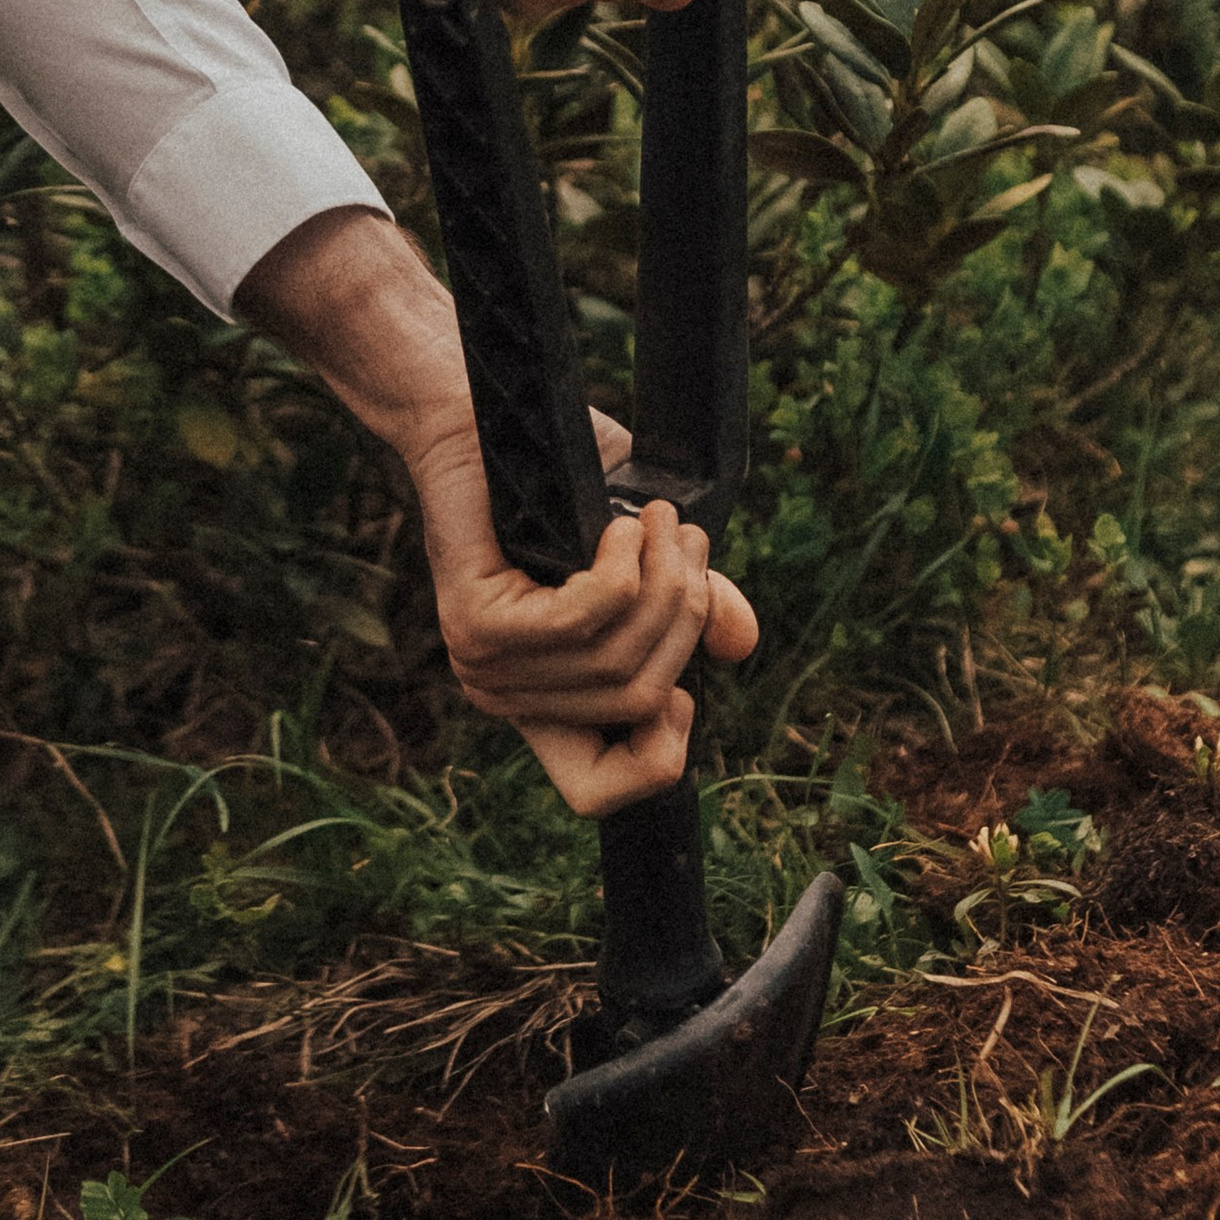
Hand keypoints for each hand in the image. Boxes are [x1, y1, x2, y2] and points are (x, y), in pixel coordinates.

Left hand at [406, 406, 759, 814]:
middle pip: (642, 700)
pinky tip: (621, 524)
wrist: (485, 425)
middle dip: (687, 616)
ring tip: (663, 519)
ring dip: (665, 579)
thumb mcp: (643, 558)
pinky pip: (585, 617)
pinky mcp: (477, 624)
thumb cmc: (564, 489)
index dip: (658, 761)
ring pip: (620, 658)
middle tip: (687, 541)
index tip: (682, 692)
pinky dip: (624, 568)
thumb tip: (742, 644)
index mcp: (545, 704)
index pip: (595, 794)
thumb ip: (687, 606)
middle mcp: (509, 700)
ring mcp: (486, 668)